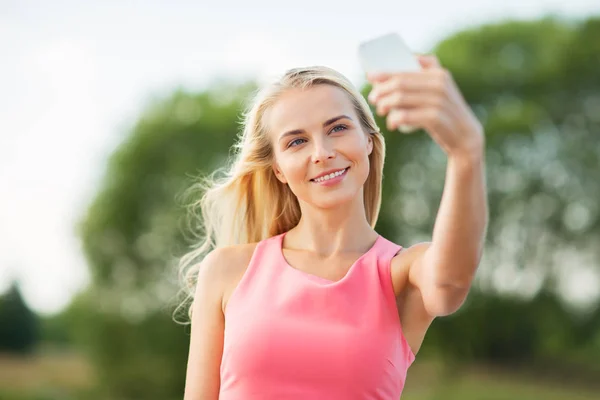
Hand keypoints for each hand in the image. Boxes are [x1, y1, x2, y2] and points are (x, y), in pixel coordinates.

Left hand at [367, 54, 483, 158]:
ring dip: (385, 104)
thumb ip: (418, 78)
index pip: (405, 69)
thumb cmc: (443, 112)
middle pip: (400, 83)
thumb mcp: (437, 90)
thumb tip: (381, 76)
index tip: (370, 77)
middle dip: (382, 90)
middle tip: (373, 98)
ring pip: (400, 98)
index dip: (384, 72)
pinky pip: (406, 115)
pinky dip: (395, 119)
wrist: (465, 135)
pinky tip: (391, 123)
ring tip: (380, 110)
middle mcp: (440, 84)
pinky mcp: (436, 118)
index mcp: (438, 73)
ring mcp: (438, 100)